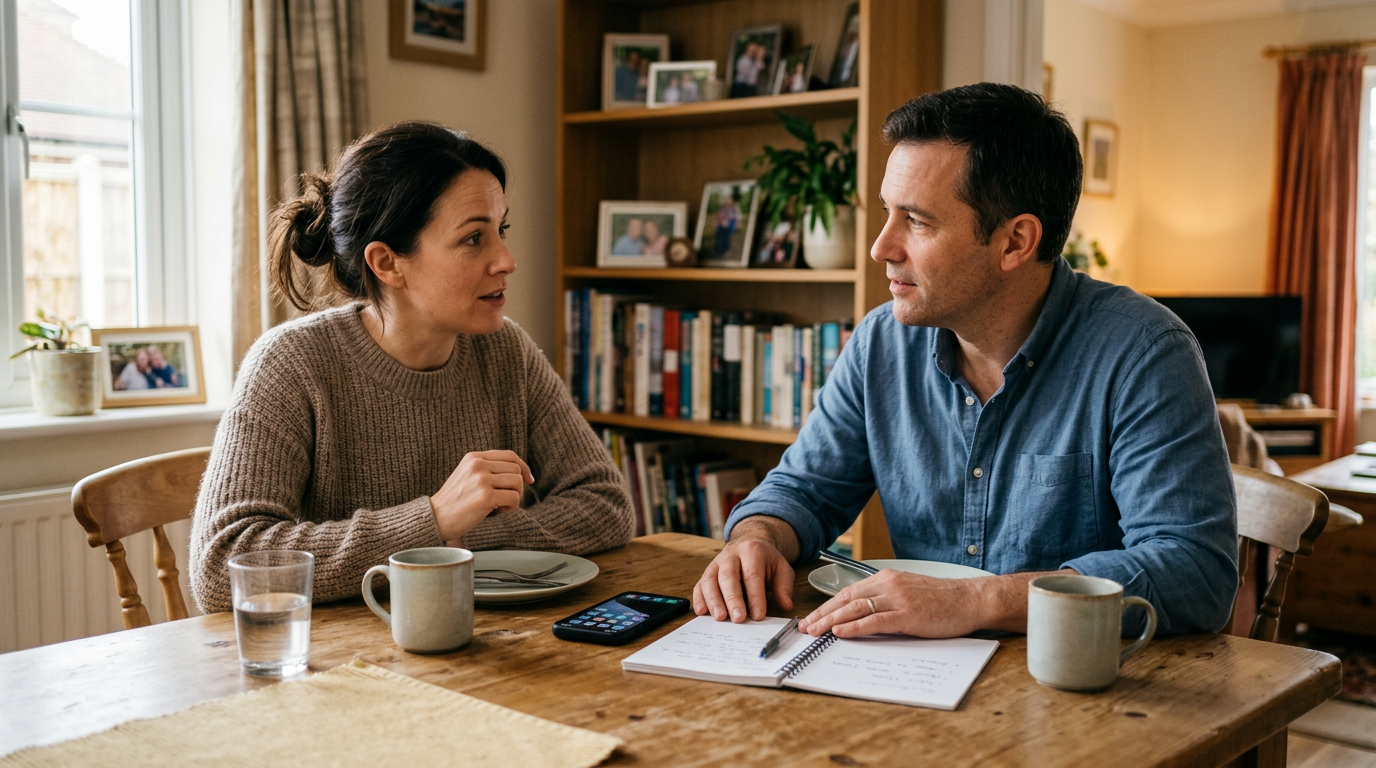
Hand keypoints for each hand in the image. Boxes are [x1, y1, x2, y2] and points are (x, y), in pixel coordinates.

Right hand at [430, 450, 534, 541]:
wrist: (435, 518)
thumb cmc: (454, 501)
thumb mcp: (468, 476)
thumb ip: (488, 469)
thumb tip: (520, 473)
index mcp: (474, 457)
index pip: (509, 455)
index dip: (523, 467)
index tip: (529, 479)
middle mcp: (478, 465)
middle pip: (516, 470)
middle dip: (518, 486)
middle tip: (506, 500)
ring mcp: (481, 480)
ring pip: (517, 482)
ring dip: (515, 497)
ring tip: (500, 506)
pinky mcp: (485, 497)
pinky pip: (514, 498)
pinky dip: (511, 507)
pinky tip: (498, 512)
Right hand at [693, 536, 794, 622]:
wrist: (749, 543)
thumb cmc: (765, 561)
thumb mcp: (781, 568)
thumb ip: (784, 587)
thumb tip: (786, 605)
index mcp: (752, 551)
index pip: (752, 574)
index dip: (755, 596)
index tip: (758, 616)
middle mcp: (731, 554)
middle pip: (728, 576)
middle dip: (733, 599)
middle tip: (738, 619)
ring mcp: (716, 562)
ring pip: (710, 580)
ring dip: (713, 600)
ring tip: (720, 618)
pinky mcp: (707, 572)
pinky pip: (700, 584)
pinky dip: (699, 598)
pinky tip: (702, 612)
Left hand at [798, 570, 988, 638]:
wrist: (970, 599)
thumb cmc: (942, 600)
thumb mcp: (908, 592)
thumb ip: (885, 599)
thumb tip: (861, 615)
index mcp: (886, 578)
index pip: (848, 592)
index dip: (827, 605)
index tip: (812, 617)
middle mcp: (888, 584)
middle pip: (846, 599)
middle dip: (822, 613)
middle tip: (805, 627)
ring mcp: (897, 598)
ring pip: (855, 608)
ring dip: (831, 621)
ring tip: (815, 631)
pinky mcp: (907, 614)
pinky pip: (874, 621)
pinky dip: (854, 627)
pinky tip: (839, 633)